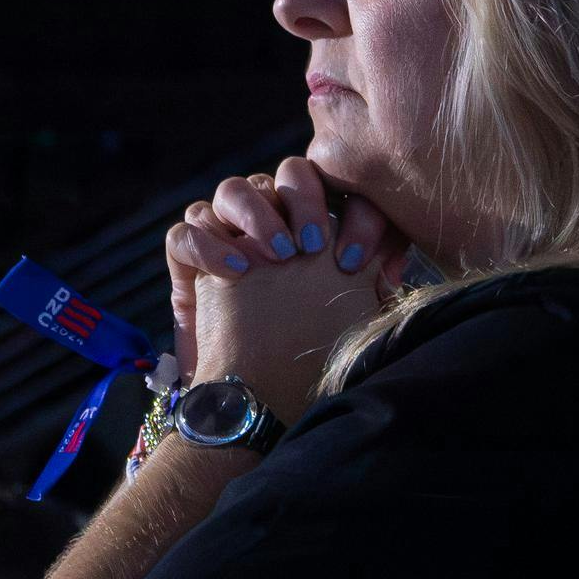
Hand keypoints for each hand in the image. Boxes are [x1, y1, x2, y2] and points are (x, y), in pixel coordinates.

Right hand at [165, 158, 404, 423]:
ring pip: (232, 191)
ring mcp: (226, 237)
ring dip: (257, 214)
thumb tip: (393, 270)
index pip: (336, 189)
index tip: (356, 257)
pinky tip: (235, 272)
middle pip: (282, 175)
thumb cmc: (307, 364)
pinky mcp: (187, 262)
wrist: (254, 403)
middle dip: (301, 200)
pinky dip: (208, 245)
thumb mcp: (350, 323)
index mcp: (314, 228)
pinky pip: (185, 233)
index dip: (350, 209)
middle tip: (311, 245)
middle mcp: (271, 223)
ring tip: (278, 255)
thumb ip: (372, 290)